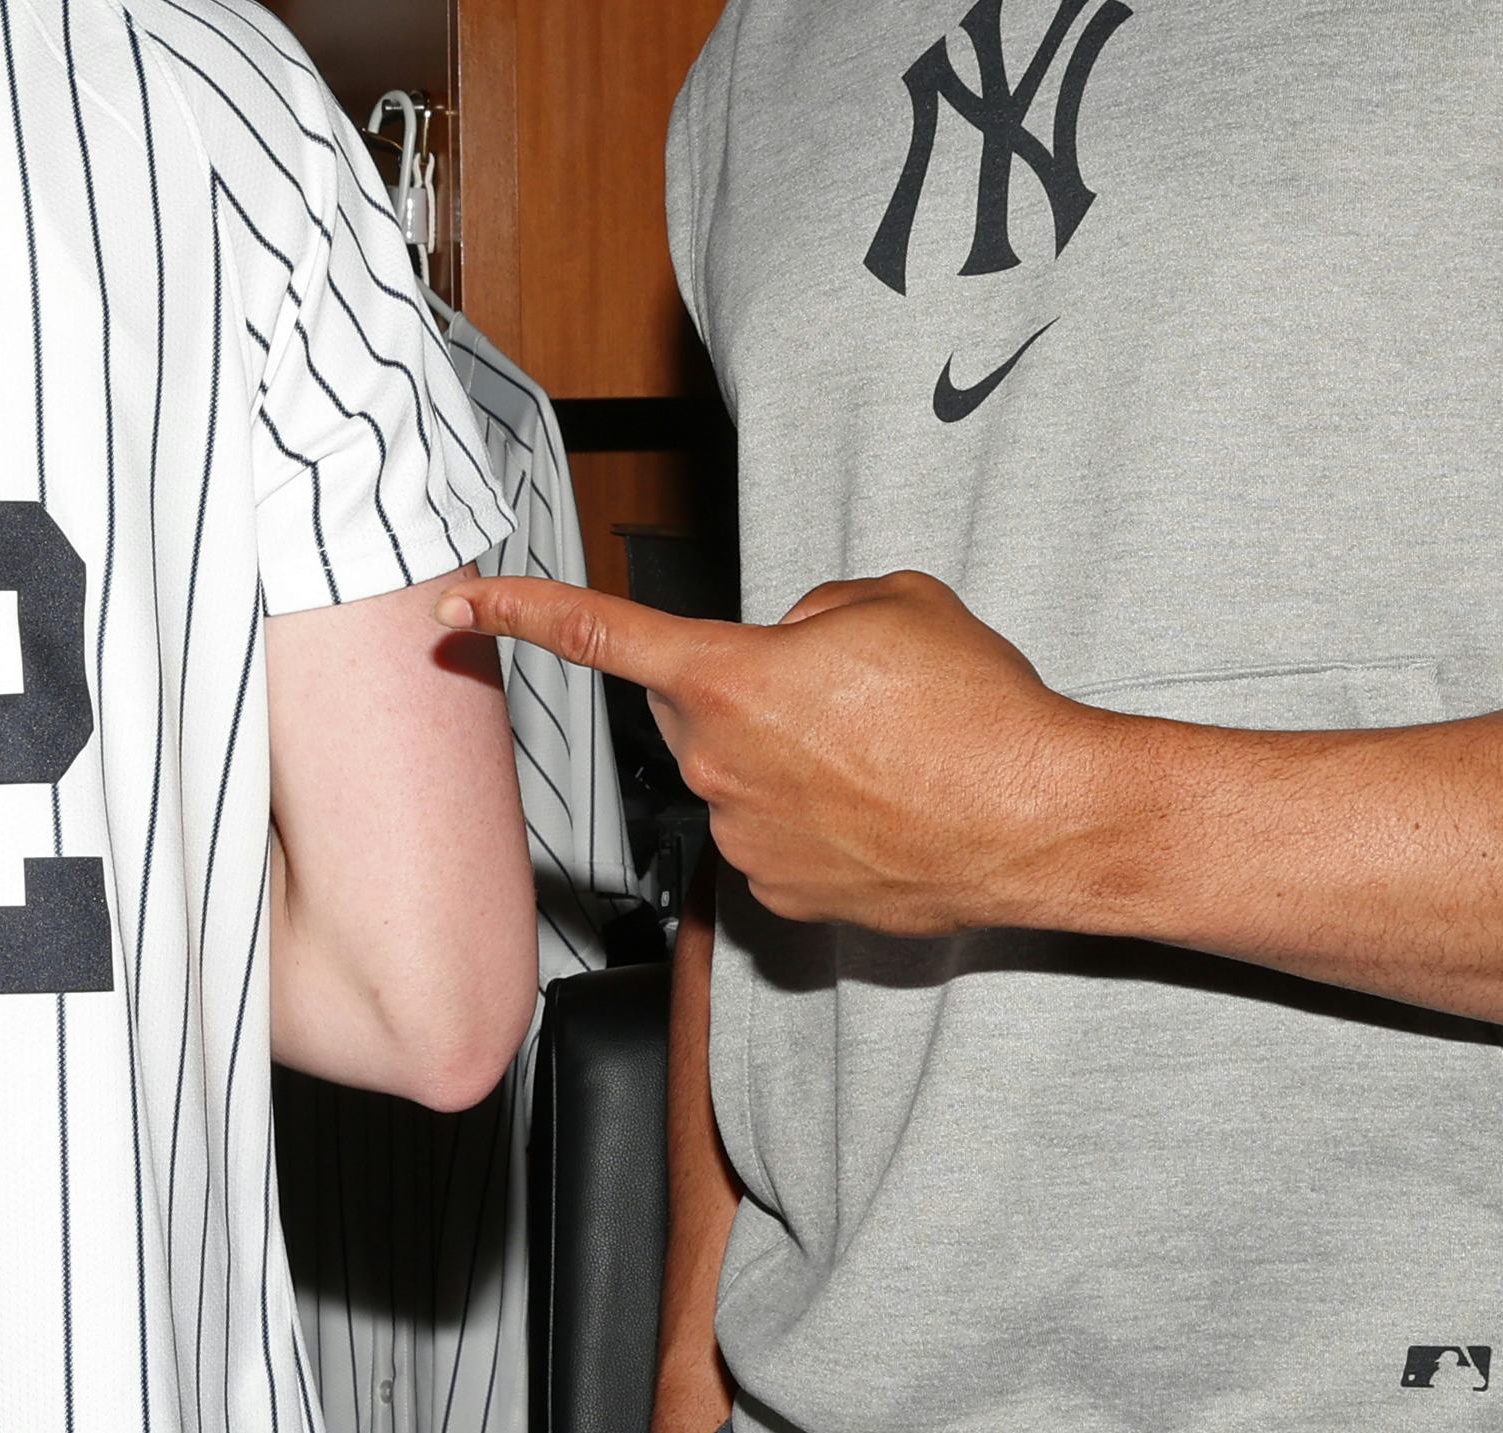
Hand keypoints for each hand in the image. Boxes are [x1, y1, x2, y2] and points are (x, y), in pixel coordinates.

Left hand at [441, 570, 1107, 935]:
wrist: (1042, 818)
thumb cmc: (976, 707)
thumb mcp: (891, 603)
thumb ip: (810, 615)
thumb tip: (791, 646)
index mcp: (730, 677)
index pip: (599, 635)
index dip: (521, 612)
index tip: (459, 605)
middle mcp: (720, 765)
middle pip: (690, 709)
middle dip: (739, 691)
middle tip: (838, 694)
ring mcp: (746, 840)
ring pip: (737, 776)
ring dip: (786, 759)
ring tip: (885, 758)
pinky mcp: (781, 898)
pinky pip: (771, 839)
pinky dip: (813, 821)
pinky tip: (882, 812)